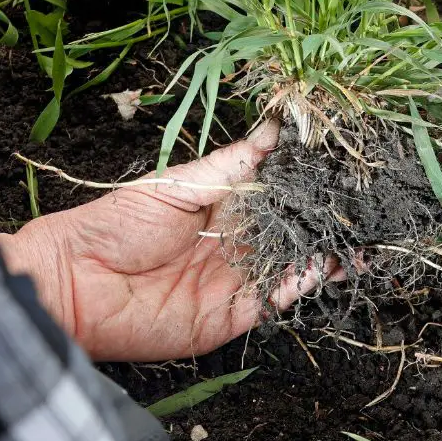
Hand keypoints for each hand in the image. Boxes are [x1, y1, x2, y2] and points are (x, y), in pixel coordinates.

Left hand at [0, 121, 340, 361]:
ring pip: (296, 262)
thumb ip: (229, 165)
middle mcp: (238, 240)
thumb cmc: (114, 227)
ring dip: (329, 251)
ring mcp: (240, 276)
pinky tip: (336, 264)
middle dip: (327, 218)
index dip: (307, 181)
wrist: (77, 287)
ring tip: (364, 236)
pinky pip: (282, 295)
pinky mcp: (238, 311)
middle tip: (365, 204)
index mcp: (223, 205)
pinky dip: (311, 281)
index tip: (341, 167)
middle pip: (294, 228)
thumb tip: (273, 129)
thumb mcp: (175, 185)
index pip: (276, 191)